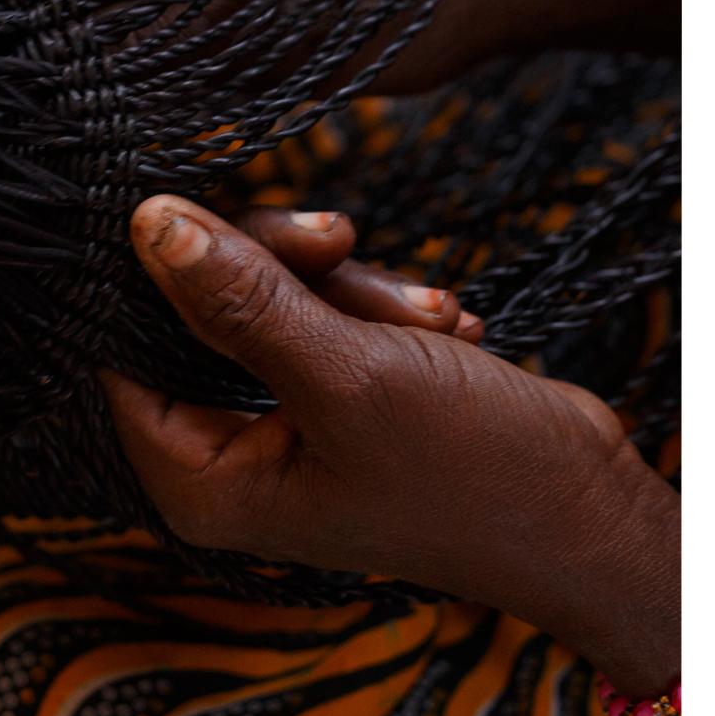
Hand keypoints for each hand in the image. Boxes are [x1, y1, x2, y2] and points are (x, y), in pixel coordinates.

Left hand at [102, 195, 679, 695]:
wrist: (589, 510)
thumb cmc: (471, 469)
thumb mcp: (346, 373)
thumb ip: (239, 300)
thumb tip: (147, 223)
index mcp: (202, 480)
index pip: (125, 353)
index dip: (157, 275)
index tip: (198, 205)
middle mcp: (229, 455)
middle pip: (201, 311)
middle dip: (282, 270)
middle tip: (342, 243)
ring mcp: (282, 421)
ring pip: (269, 300)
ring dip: (348, 287)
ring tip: (429, 315)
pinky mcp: (331, 393)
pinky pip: (320, 315)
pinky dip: (375, 309)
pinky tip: (445, 324)